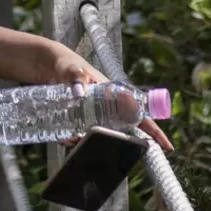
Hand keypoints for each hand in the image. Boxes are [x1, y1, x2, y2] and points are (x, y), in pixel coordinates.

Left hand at [34, 38, 175, 152]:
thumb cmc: (64, 63)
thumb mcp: (70, 67)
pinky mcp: (74, 120)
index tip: (166, 147)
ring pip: (96, 137)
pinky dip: (70, 139)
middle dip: (111, 142)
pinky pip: (78, 136)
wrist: (43, 64)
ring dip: (84, 142)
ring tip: (68, 136)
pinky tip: (61, 135)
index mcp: (112, 93)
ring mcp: (90, 115)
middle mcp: (105, 107)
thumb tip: (80, 92)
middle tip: (88, 140)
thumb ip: (74, 76)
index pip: (138, 113)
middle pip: (119, 132)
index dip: (153, 130)